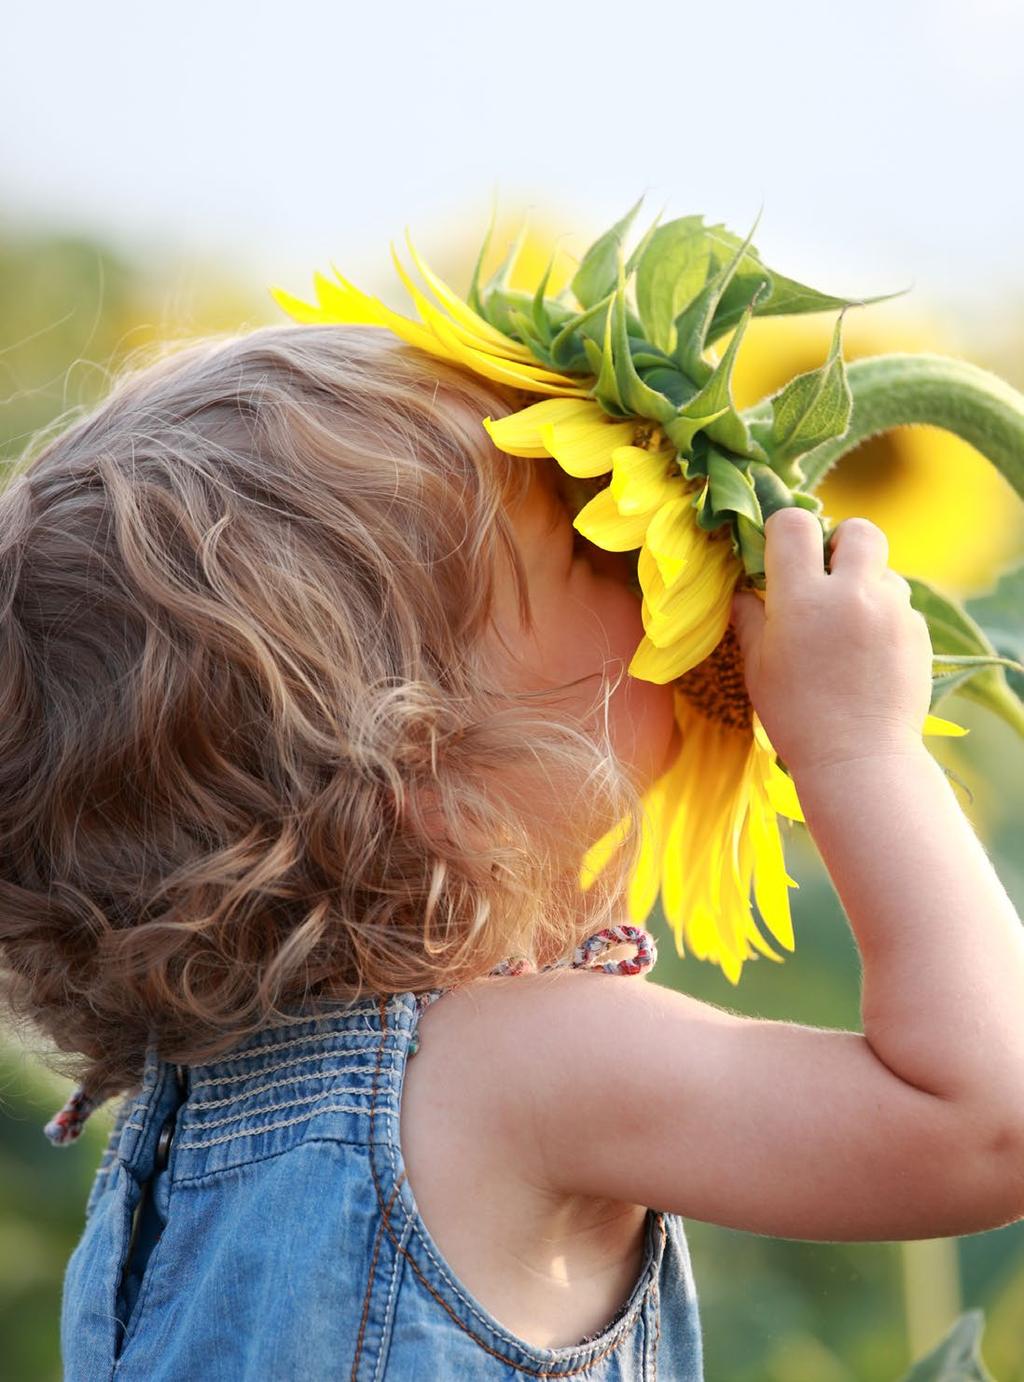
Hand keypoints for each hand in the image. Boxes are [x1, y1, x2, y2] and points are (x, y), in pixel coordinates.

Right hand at [729, 510, 933, 776]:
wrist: (858, 758)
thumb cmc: (795, 716)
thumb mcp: (758, 667)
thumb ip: (750, 619)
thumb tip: (742, 591)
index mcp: (802, 598)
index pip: (795, 524)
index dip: (785, 531)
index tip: (781, 554)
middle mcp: (852, 594)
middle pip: (859, 530)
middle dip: (841, 542)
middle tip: (828, 575)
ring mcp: (891, 611)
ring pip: (883, 570)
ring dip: (865, 585)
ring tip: (849, 626)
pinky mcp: (917, 632)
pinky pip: (900, 605)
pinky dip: (884, 617)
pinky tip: (869, 654)